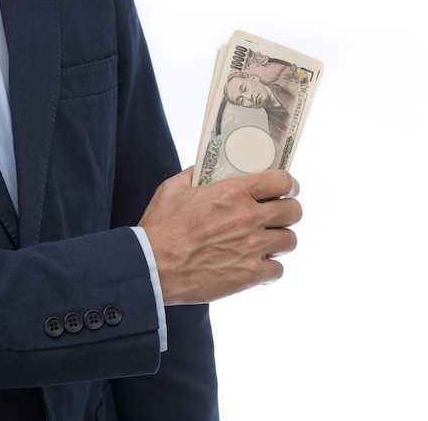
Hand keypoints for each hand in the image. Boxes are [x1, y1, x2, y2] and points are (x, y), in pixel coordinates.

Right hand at [138, 167, 301, 304]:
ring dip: (279, 241)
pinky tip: (253, 265)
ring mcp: (252, 247)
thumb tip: (203, 169)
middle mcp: (248, 217)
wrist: (151, 267)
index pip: (282, 181)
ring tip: (264, 243)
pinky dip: (268, 268)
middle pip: (294, 210)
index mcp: (232, 192)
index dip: (288, 185)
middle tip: (276, 217)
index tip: (286, 190)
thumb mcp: (171, 190)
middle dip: (287, 212)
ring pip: (289, 240)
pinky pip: (278, 270)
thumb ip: (192, 176)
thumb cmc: (159, 230)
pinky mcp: (250, 274)